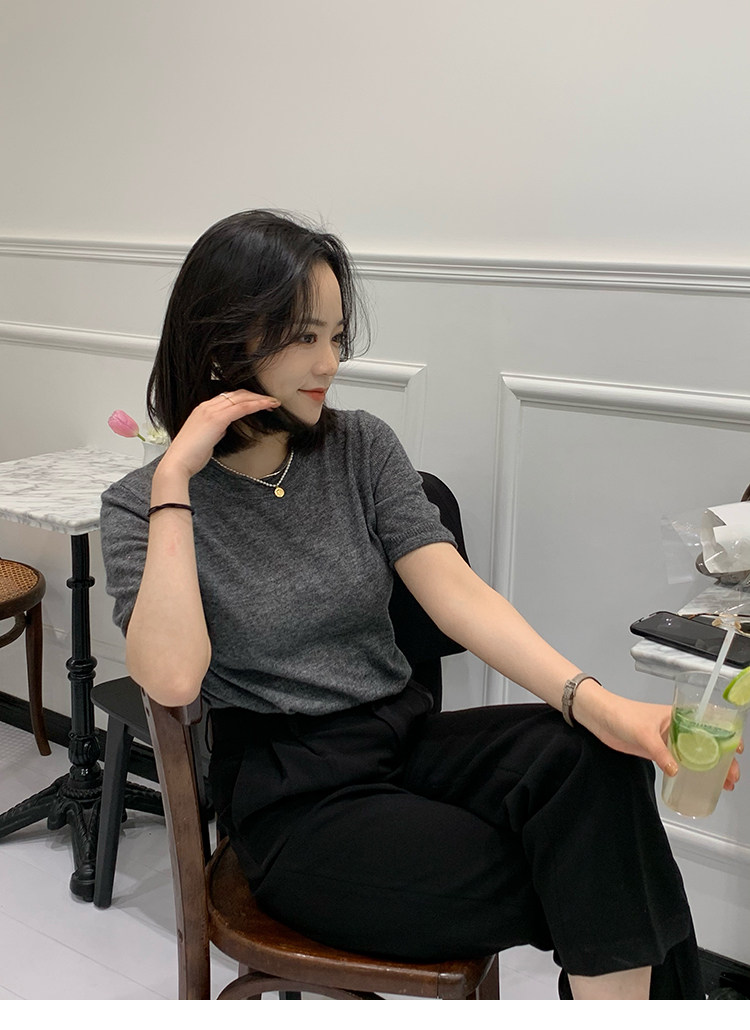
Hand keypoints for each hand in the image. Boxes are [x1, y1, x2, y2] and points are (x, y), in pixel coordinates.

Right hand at [156, 390, 279, 480]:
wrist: (178, 462)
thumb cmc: (190, 456)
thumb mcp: (205, 439)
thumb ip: (215, 430)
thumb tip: (224, 427)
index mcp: (202, 409)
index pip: (228, 397)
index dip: (246, 398)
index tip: (259, 402)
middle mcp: (206, 406)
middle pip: (236, 394)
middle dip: (255, 396)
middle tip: (271, 401)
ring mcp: (210, 410)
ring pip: (241, 398)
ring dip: (259, 399)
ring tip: (274, 403)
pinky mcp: (217, 419)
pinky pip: (241, 408)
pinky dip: (256, 405)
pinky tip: (267, 406)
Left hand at [575, 689, 741, 790]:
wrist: (599, 717)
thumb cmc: (622, 715)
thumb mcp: (643, 733)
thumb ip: (660, 752)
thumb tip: (676, 771)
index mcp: (679, 715)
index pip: (710, 724)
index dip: (727, 737)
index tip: (738, 751)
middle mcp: (677, 727)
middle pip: (707, 744)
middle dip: (722, 760)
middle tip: (731, 778)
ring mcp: (667, 740)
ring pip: (695, 755)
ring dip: (709, 769)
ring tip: (722, 785)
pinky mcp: (657, 751)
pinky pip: (679, 762)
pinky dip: (690, 772)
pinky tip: (695, 783)